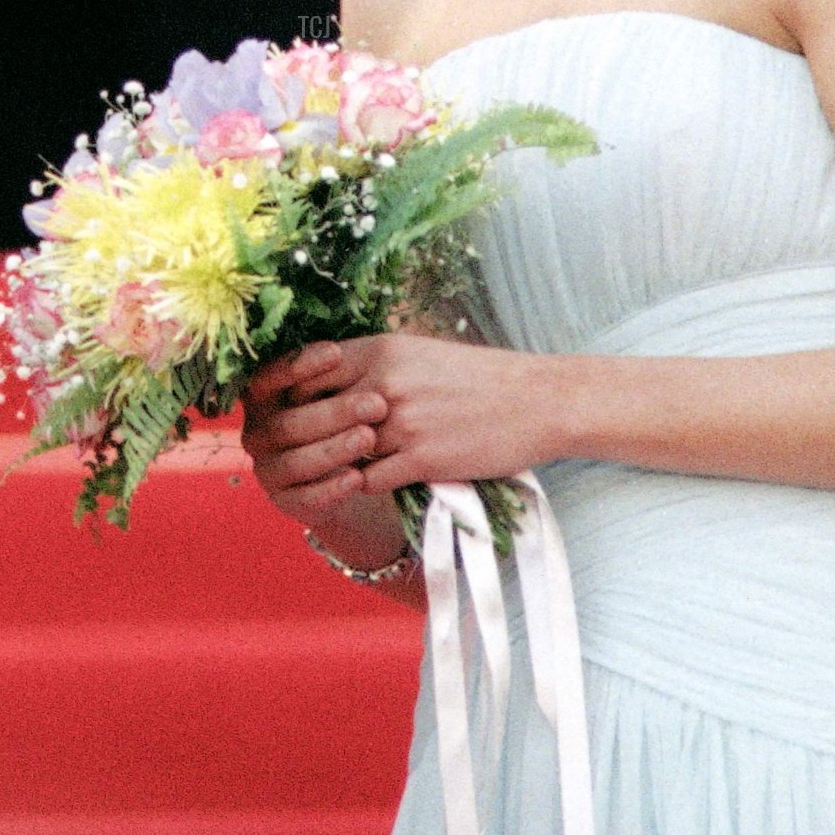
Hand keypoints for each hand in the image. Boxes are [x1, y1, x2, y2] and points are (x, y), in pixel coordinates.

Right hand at [241, 343, 389, 523]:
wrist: (345, 470)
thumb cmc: (341, 414)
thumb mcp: (334, 389)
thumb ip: (332, 372)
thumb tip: (345, 347)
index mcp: (262, 397)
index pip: (269, 377)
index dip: (299, 365)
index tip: (337, 352)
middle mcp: (257, 433)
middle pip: (288, 424)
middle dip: (334, 412)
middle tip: (376, 403)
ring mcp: (268, 470)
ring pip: (296, 461)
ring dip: (334, 449)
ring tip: (369, 437)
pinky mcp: (285, 502)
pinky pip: (305, 498)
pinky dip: (331, 488)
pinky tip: (358, 478)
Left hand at [279, 334, 554, 496]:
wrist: (538, 401)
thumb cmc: (480, 377)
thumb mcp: (421, 353)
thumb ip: (375, 364)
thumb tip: (332, 381)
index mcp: (382, 349)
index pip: (308, 373)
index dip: (296, 396)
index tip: (298, 412)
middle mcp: (384, 383)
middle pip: (314, 416)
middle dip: (307, 436)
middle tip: (305, 449)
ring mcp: (400, 423)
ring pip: (340, 452)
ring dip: (339, 463)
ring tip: (340, 468)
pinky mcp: (420, 460)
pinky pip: (368, 481)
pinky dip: (366, 484)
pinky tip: (375, 481)